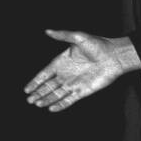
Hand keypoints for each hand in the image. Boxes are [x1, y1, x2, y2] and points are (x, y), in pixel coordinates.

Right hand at [24, 30, 140, 110]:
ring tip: (37, 104)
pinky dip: (60, 105)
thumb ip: (62, 35)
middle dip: (38, 93)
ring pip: (56, 94)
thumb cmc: (98, 45)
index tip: (26, 89)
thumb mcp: (78, 37)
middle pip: (48, 86)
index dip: (35, 81)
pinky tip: (51, 109)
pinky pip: (69, 100)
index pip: (44, 74)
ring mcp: (73, 83)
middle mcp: (66, 74)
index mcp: (62, 61)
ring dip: (46, 99)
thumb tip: (47, 31)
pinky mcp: (82, 91)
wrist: (114, 56)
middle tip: (29, 100)